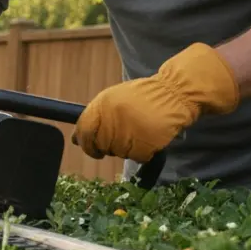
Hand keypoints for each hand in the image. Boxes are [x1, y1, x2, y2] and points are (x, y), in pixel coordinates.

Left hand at [73, 43, 239, 161]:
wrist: (176, 92)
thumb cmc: (144, 97)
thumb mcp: (115, 99)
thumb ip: (94, 118)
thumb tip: (74, 140)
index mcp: (102, 105)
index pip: (83, 130)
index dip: (86, 143)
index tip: (94, 149)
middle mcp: (113, 118)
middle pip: (101, 145)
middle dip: (109, 146)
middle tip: (124, 138)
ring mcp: (129, 131)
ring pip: (118, 152)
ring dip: (127, 148)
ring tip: (140, 133)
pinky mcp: (145, 142)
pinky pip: (137, 156)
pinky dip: (143, 152)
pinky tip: (149, 138)